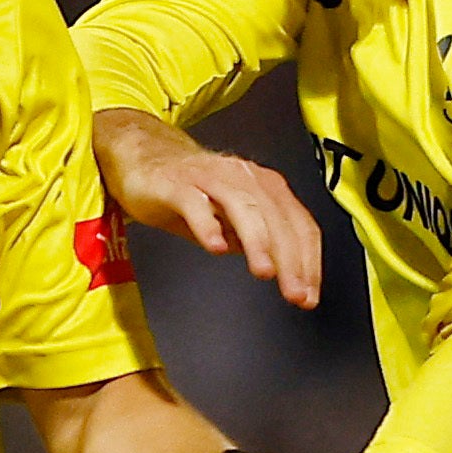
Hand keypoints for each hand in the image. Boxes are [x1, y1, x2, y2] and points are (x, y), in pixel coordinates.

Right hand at [94, 109, 319, 307]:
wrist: (142, 157)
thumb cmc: (189, 190)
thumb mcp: (229, 218)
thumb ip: (254, 239)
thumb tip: (281, 269)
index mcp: (263, 186)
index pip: (298, 223)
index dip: (308, 261)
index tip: (309, 295)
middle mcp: (242, 177)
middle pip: (275, 217)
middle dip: (290, 259)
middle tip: (294, 293)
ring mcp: (209, 179)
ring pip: (242, 207)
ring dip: (258, 242)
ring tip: (264, 272)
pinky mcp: (176, 184)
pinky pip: (195, 204)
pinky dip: (208, 226)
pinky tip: (216, 248)